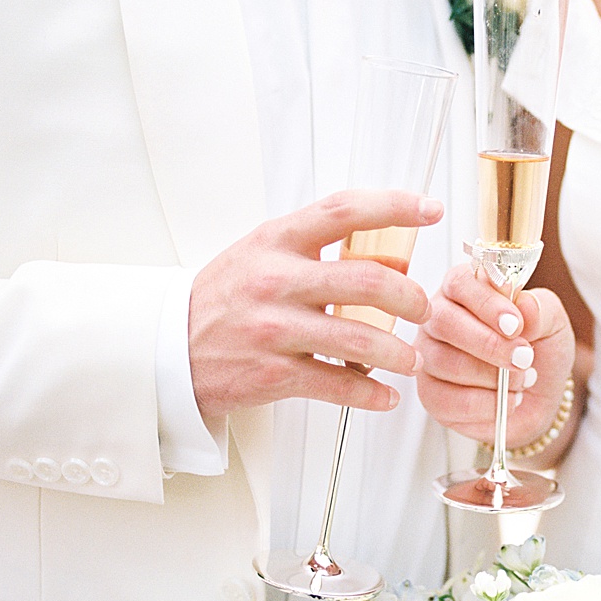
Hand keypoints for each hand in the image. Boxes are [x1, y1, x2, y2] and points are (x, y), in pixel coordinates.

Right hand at [189, 189, 441, 418]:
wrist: (170, 348)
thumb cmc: (228, 297)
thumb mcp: (263, 253)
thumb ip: (315, 247)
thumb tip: (387, 252)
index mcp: (277, 241)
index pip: (344, 211)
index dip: (394, 206)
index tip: (429, 209)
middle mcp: (276, 280)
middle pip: (367, 281)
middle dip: (410, 298)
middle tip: (422, 309)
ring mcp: (275, 329)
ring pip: (361, 339)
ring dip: (398, 352)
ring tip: (410, 359)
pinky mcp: (273, 373)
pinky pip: (338, 384)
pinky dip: (371, 394)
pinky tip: (385, 395)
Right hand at [416, 262, 574, 445]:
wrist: (540, 397)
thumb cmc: (540, 351)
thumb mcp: (553, 324)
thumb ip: (541, 310)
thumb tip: (524, 305)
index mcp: (465, 290)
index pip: (460, 282)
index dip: (486, 304)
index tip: (516, 324)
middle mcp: (439, 319)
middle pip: (445, 322)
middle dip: (489, 344)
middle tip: (524, 358)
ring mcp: (429, 357)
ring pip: (446, 363)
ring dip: (493, 377)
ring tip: (522, 380)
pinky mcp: (430, 394)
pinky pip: (448, 400)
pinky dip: (487, 404)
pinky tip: (507, 400)